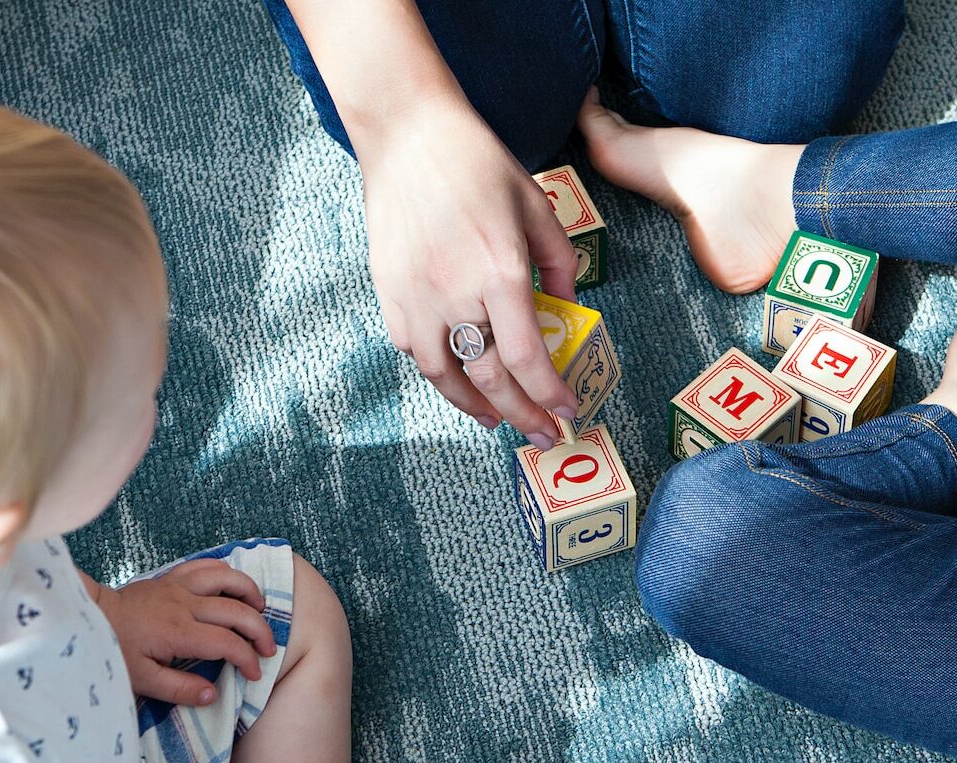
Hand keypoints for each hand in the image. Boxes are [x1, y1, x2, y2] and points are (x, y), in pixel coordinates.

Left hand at [88, 560, 274, 705]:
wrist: (89, 617)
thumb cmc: (114, 651)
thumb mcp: (141, 680)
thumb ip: (179, 689)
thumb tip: (213, 694)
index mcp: (178, 633)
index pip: (227, 643)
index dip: (248, 659)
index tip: (254, 673)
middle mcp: (184, 605)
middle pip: (236, 610)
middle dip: (260, 630)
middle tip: (269, 648)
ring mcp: (179, 586)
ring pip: (227, 578)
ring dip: (250, 592)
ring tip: (260, 610)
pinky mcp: (172, 577)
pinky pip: (206, 565)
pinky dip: (227, 571)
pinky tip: (234, 586)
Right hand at [357, 100, 579, 448]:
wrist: (408, 135)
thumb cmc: (478, 164)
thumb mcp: (537, 207)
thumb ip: (559, 265)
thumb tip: (567, 312)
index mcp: (499, 271)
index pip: (528, 358)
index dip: (549, 394)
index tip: (567, 412)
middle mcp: (455, 293)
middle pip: (491, 378)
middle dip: (523, 415)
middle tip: (543, 435)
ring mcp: (416, 296)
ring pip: (445, 376)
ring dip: (475, 406)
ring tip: (498, 418)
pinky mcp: (389, 292)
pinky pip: (414, 350)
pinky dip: (439, 372)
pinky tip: (458, 377)